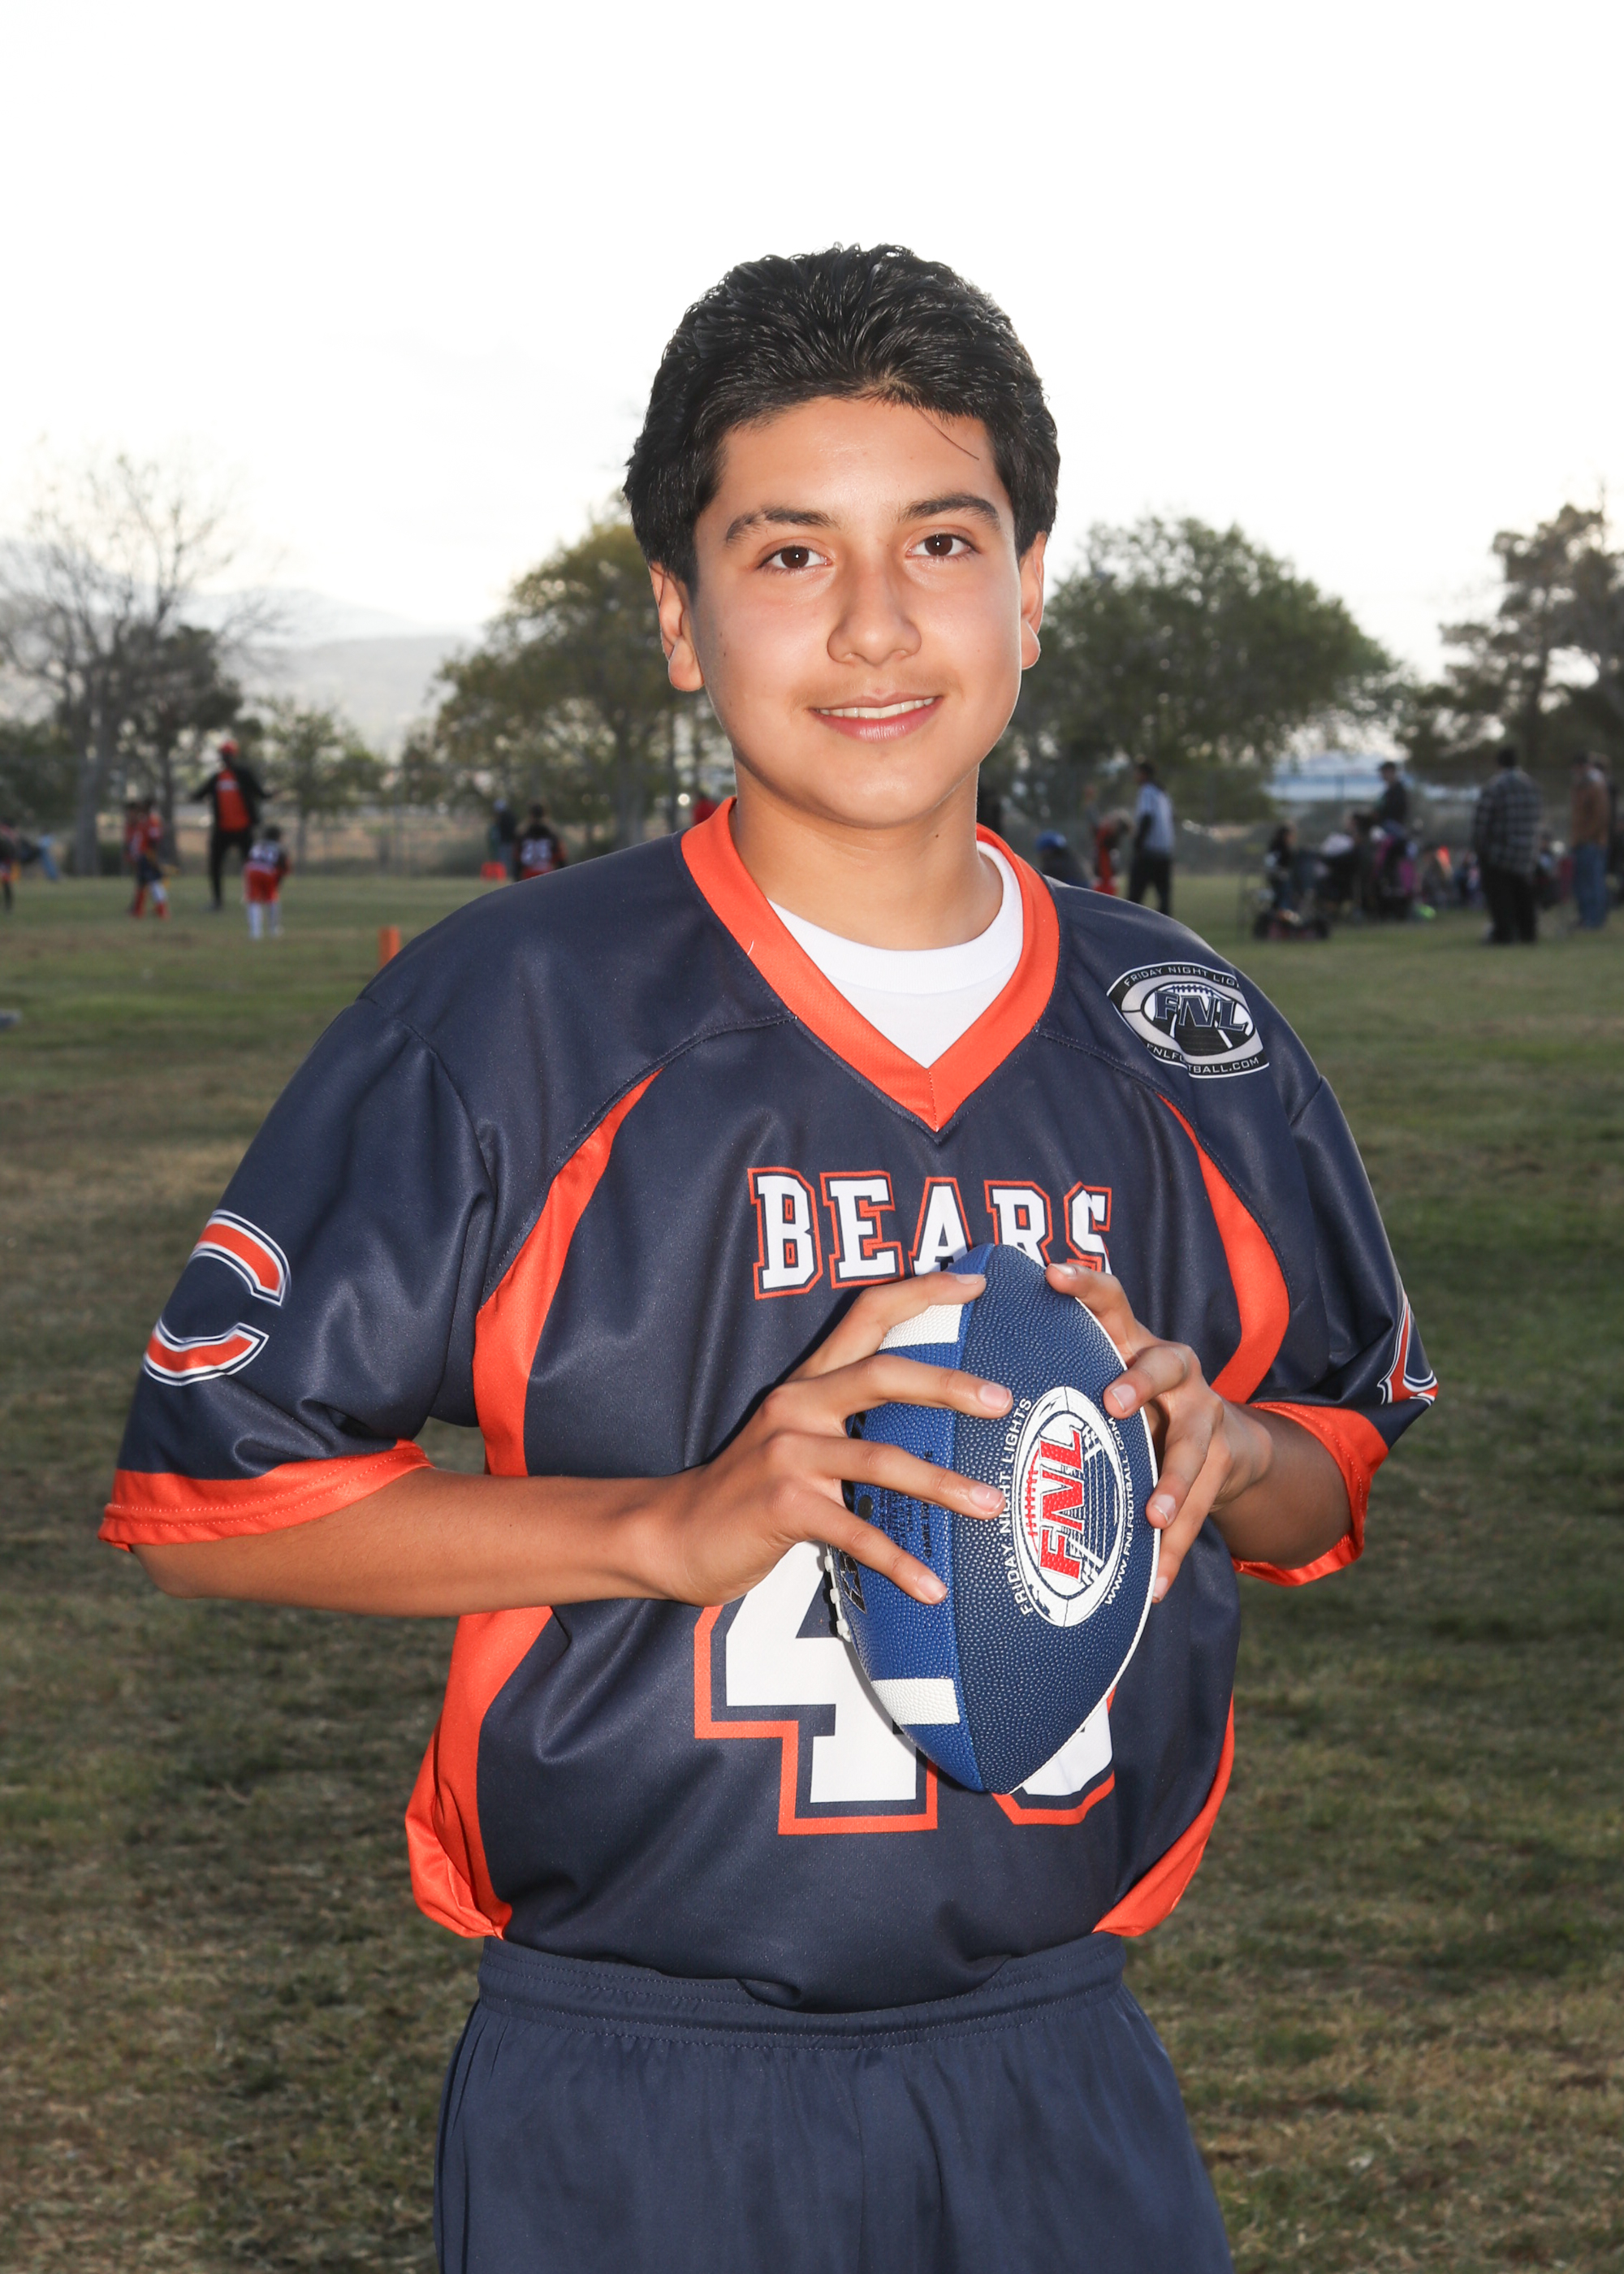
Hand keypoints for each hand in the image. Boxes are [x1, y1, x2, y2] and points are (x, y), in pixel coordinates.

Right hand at [645, 1273, 1011, 1608]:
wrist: (672, 1534)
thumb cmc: (748, 1490)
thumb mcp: (794, 1438)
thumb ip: (848, 1420)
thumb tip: (933, 1425)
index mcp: (808, 1383)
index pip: (867, 1315)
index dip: (921, 1292)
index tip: (975, 1282)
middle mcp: (798, 1405)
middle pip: (883, 1375)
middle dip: (948, 1385)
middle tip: (1002, 1401)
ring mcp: (788, 1455)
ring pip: (879, 1458)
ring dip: (940, 1485)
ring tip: (989, 1505)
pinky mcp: (784, 1506)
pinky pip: (855, 1534)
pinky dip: (899, 1562)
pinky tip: (932, 1586)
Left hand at [1046, 1262, 1275, 1601]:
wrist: (1225, 1442)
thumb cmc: (1130, 1406)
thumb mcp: (1100, 1377)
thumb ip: (1052, 1376)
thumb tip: (950, 1386)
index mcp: (1134, 1341)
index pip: (1111, 1300)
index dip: (1084, 1284)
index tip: (1049, 1274)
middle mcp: (1175, 1369)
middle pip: (1165, 1364)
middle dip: (1140, 1383)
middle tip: (1113, 1402)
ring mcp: (1205, 1415)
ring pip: (1194, 1446)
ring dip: (1173, 1483)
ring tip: (1152, 1516)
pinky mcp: (1222, 1464)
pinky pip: (1200, 1510)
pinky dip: (1174, 1550)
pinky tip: (1153, 1586)